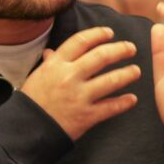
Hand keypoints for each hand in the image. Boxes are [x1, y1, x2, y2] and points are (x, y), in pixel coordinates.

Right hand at [21, 26, 140, 140]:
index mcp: (56, 64)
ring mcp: (79, 97)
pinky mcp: (86, 116)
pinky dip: (124, 103)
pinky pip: (111, 107)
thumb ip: (50, 63)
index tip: (110, 33)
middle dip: (120, 50)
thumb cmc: (32, 101)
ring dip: (128, 74)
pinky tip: (132, 99)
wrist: (27, 130)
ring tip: (136, 71)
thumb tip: (52, 52)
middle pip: (101, 56)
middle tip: (131, 48)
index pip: (81, 41)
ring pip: (111, 80)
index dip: (98, 34)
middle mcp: (69, 77)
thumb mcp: (38, 76)